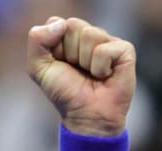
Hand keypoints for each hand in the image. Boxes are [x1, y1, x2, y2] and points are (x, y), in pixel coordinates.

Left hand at [27, 17, 135, 136]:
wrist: (85, 115)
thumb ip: (37, 41)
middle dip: (69, 53)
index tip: (59, 64)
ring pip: (89, 35)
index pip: (56, 23)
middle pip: (73, 25)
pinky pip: (104, 50)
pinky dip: (99, 68)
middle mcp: (89, 35)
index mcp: (68, 35)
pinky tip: (104, 76)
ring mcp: (108, 40)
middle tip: (76, 70)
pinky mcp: (125, 50)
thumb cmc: (64, 92)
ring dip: (84, 61)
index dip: (53, 47)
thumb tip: (60, 23)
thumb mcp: (38, 67)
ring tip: (90, 74)